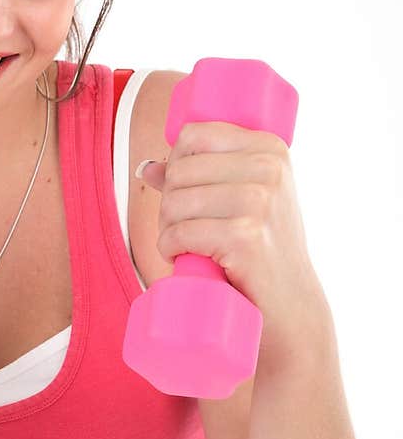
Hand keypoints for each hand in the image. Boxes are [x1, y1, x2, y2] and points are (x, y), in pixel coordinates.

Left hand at [138, 121, 327, 361]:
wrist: (291, 303)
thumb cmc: (263, 250)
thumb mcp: (246, 201)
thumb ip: (202, 177)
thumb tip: (147, 167)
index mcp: (269, 148)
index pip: (194, 135)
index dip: (174, 164)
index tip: (183, 193)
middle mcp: (268, 168)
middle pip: (180, 171)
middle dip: (168, 203)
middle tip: (181, 229)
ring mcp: (259, 201)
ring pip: (175, 201)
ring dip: (166, 229)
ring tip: (183, 245)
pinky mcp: (245, 236)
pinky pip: (180, 232)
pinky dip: (169, 248)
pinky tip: (181, 257)